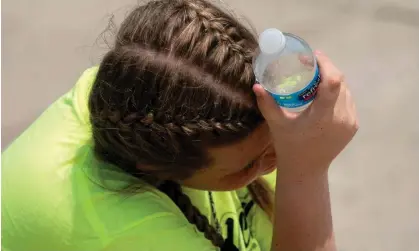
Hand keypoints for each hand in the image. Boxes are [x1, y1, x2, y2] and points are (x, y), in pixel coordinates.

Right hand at [253, 51, 358, 174]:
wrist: (306, 170)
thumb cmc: (288, 146)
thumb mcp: (277, 124)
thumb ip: (267, 104)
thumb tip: (257, 85)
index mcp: (322, 117)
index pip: (333, 82)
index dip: (325, 65)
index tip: (313, 57)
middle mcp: (341, 117)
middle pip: (340, 83)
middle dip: (327, 69)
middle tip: (311, 64)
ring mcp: (350, 122)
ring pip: (346, 90)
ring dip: (333, 80)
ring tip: (317, 76)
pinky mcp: (353, 125)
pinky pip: (348, 100)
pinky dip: (338, 92)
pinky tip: (325, 93)